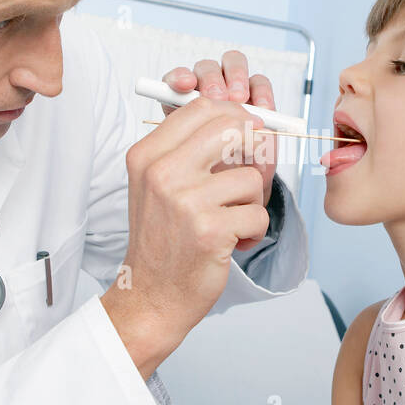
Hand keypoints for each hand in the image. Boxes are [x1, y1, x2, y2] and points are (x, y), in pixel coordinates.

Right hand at [161, 50, 277, 249]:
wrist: (150, 295)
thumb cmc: (160, 240)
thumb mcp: (155, 185)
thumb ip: (186, 149)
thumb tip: (241, 120)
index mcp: (147, 156)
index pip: (201, 108)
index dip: (235, 115)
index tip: (248, 132)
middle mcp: (162, 173)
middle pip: (231, 128)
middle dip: (254, 148)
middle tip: (253, 170)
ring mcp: (186, 201)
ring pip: (250, 178)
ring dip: (252, 203)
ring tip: (232, 222)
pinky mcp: (211, 230)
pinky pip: (257, 214)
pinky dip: (253, 231)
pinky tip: (232, 243)